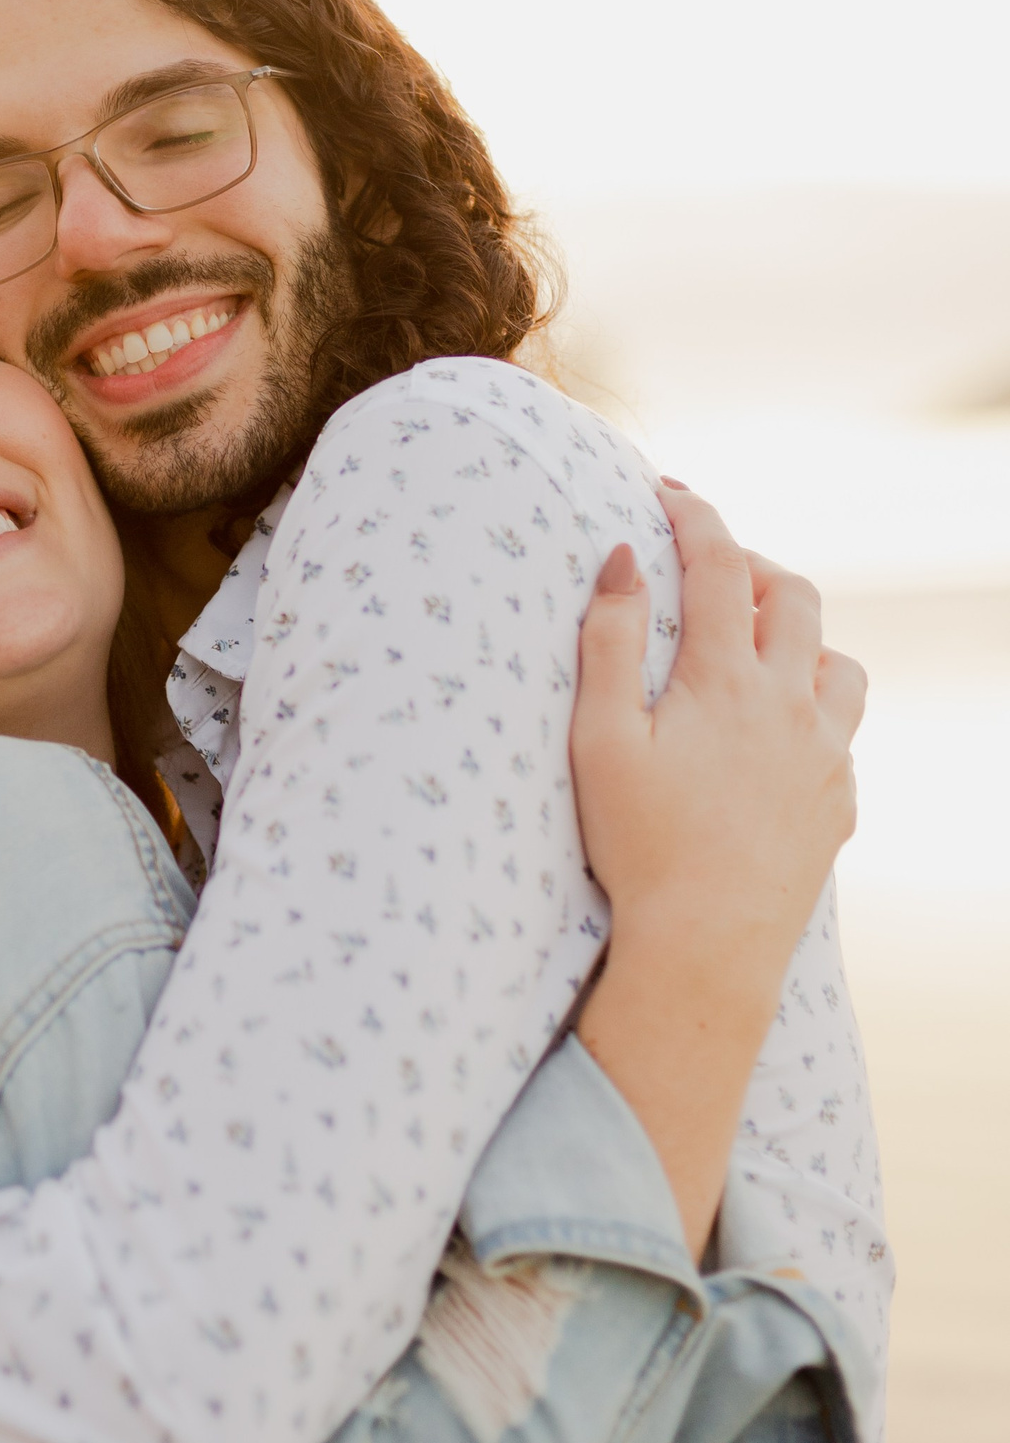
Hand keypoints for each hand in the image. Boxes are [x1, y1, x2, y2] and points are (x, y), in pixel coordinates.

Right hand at [568, 481, 865, 1250]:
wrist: (708, 949)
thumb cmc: (638, 844)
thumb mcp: (599, 738)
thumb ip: (607, 640)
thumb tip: (620, 557)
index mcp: (727, 680)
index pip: (719, 565)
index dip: (695, 517)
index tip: (669, 493)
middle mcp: (792, 706)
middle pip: (794, 598)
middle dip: (752, 567)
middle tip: (708, 569)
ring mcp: (825, 757)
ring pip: (838, 664)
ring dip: (799, 637)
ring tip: (753, 648)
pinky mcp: (838, 805)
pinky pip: (843, 733)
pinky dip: (812, 709)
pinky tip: (773, 734)